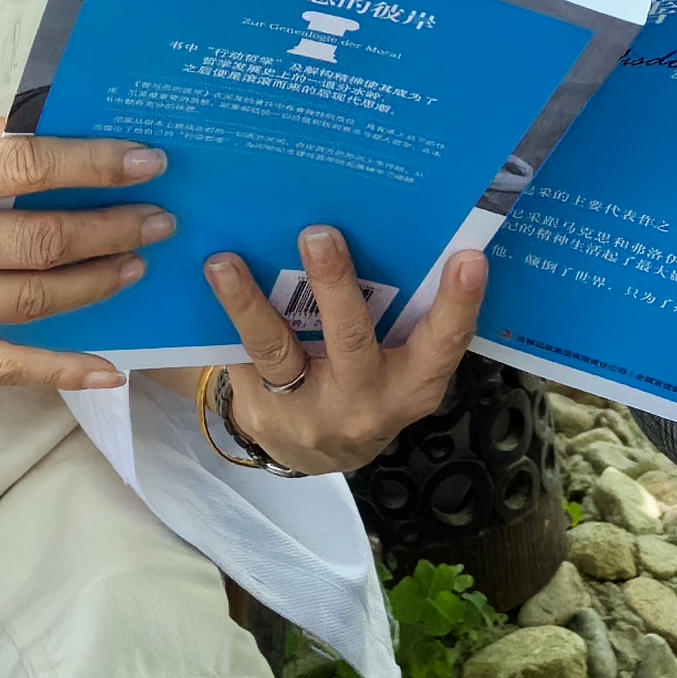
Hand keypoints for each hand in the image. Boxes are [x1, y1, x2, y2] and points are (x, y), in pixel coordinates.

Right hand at [0, 119, 170, 393]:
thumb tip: (36, 134)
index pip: (21, 166)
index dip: (92, 164)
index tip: (144, 158)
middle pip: (38, 239)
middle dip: (112, 226)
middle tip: (160, 215)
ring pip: (31, 301)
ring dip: (97, 283)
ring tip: (136, 262)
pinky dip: (58, 370)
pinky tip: (106, 368)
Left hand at [202, 226, 488, 475]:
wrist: (316, 452)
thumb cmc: (370, 384)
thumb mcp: (400, 367)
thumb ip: (403, 316)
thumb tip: (391, 225)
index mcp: (411, 385)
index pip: (441, 345)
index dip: (458, 304)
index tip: (469, 257)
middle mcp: (362, 402)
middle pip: (350, 341)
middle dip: (334, 286)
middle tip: (320, 232)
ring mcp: (307, 410)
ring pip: (276, 351)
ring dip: (248, 303)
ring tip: (224, 263)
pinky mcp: (260, 411)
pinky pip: (239, 357)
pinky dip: (222, 317)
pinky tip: (207, 280)